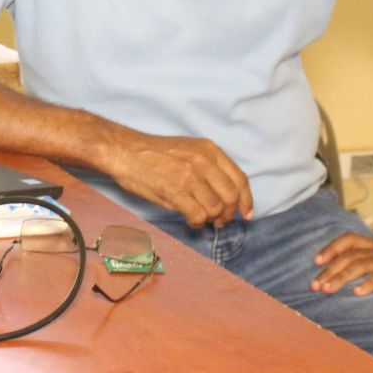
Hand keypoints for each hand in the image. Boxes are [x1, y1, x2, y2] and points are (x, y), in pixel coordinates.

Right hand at [108, 135, 252, 227]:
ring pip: (215, 209)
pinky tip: (189, 220)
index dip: (246, 200)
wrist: (126, 152)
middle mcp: (203, 162)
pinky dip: (196, 223)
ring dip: (210, 219)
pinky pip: (198, 215)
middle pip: (231, 197)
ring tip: (199, 218)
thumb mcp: (189, 149)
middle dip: (228, 214)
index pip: (240, 179)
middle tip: (220, 221)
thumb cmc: (155, 153)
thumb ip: (209, 168)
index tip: (246, 214)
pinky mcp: (176, 191)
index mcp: (210, 150)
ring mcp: (190, 177)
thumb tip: (224, 196)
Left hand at [311, 233, 372, 296]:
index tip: (315, 261)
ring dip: (342, 277)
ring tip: (327, 289)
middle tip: (315, 285)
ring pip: (362, 265)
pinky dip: (370, 283)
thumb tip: (355, 279)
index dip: (331, 248)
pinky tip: (358, 293)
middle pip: (350, 255)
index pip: (349, 240)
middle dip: (330, 269)